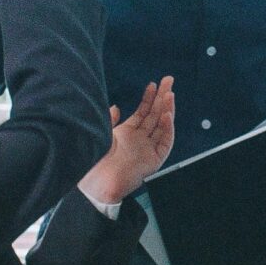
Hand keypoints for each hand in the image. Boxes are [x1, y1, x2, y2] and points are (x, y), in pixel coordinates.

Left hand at [79, 77, 176, 207]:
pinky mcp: (154, 160)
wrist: (98, 184)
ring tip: (170, 94)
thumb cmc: (96, 162)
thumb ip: (110, 120)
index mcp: (127, 134)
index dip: (149, 98)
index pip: (143, 112)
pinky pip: (165, 143)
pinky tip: (167, 115)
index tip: (153, 84)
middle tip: (169, 80)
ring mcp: (148, 149)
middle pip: (155, 115)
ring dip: (167, 110)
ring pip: (162, 126)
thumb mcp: (101, 135)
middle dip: (162, 97)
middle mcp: (140, 140)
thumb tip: (116, 107)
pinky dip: (167, 129)